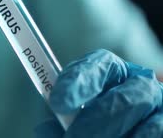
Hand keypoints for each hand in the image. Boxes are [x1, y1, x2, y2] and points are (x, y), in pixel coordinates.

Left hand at [35, 49, 162, 136]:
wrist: (131, 123)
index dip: (77, 82)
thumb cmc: (94, 119)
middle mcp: (142, 84)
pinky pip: (154, 135)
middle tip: (72, 137)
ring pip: (145, 123)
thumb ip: (62, 117)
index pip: (99, 65)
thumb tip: (44, 129)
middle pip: (123, 99)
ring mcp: (160, 106)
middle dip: (94, 122)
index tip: (57, 103)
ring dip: (114, 136)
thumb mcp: (76, 113)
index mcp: (113, 70)